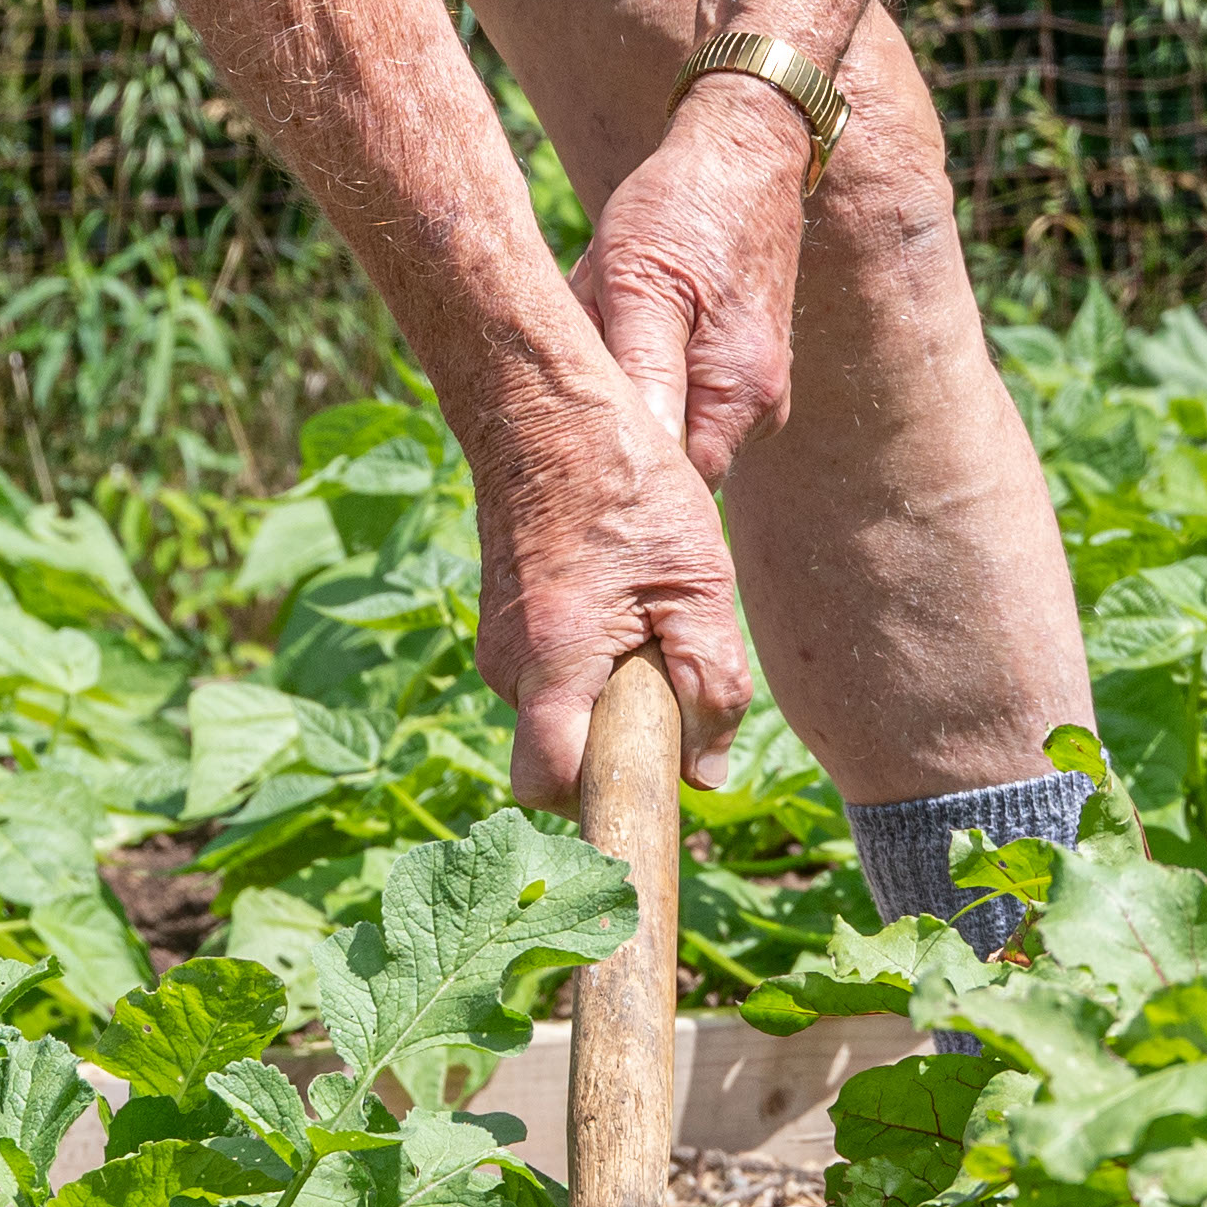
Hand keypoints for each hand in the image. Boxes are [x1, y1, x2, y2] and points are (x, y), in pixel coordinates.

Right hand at [464, 363, 753, 807]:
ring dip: (609, 688)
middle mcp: (507, 663)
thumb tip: (706, 775)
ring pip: (560, 707)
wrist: (543, 405)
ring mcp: (496, 638)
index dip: (596, 801)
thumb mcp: (698, 582)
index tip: (646, 791)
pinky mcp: (503, 615)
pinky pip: (551, 668)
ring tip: (650, 610)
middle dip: (617, 737)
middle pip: (561, 751)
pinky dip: (592, 654)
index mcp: (551, 664)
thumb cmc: (626, 481)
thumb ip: (710, 683)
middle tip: (669, 674)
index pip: (548, 786)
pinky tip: (624, 592)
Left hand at [572, 71, 815, 488]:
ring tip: (604, 325)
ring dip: (628, 391)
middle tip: (572, 369)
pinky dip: (645, 369)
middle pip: (673, 458)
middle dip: (617, 422)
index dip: (620, 471)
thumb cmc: (682, 209)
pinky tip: (626, 321)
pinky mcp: (744, 366)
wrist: (740, 151)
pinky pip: (685, 394)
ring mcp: (758, 387)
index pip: (674, 482)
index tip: (568, 435)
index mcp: (740, 394)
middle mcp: (762, 405)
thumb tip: (628, 453)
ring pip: (674, 423)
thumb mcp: (636, 283)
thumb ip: (639, 373)